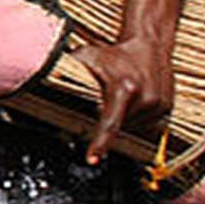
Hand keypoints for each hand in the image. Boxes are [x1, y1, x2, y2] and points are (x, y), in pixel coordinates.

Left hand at [71, 34, 174, 166]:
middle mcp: (145, 98)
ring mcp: (158, 105)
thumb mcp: (88, 57)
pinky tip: (134, 98)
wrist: (149, 44)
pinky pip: (146, 124)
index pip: (109, 122)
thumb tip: (37, 73)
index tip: (93, 158)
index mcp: (124, 88)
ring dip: (123, 117)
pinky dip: (136, 116)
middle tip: (107, 97)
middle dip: (108, 118)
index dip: (100, 143)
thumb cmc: (115, 53)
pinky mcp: (167, 109)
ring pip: (132, 127)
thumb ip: (67, 69)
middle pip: (119, 126)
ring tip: (123, 94)